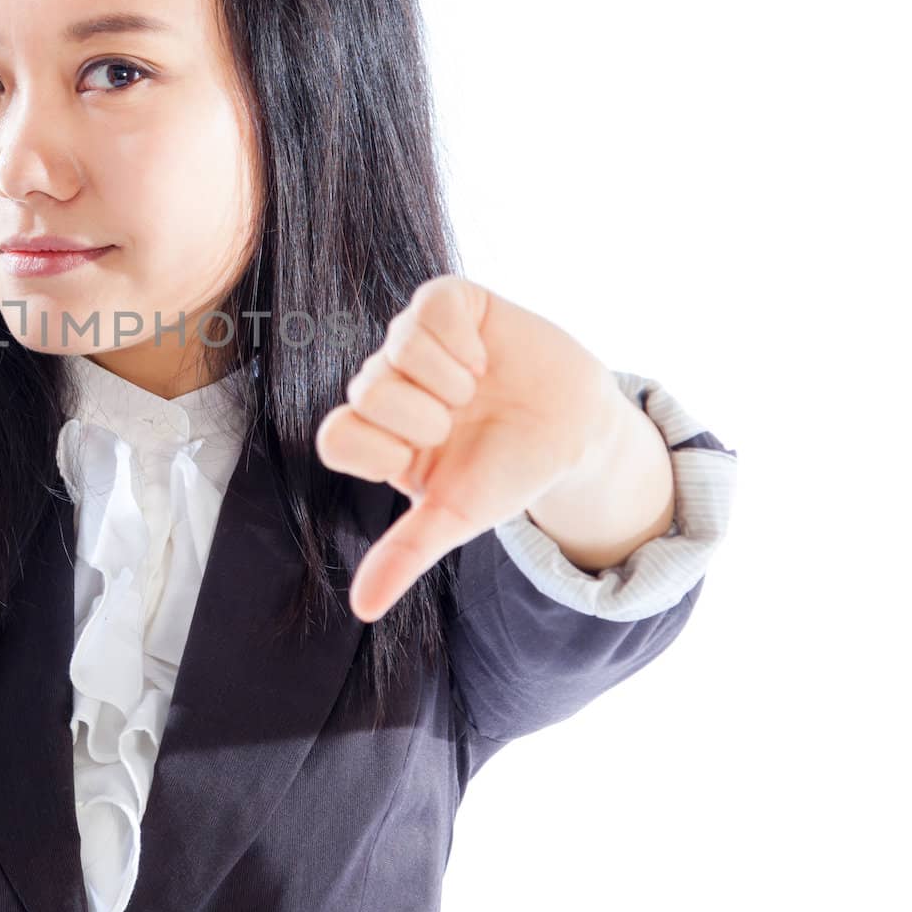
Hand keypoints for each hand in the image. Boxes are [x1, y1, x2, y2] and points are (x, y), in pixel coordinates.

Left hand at [315, 275, 617, 622]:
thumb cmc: (509, 472)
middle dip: (427, 418)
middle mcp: (387, 384)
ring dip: (451, 381)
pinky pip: (429, 307)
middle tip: (461, 423)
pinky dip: (462, 339)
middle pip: (368, 391)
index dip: (381, 449)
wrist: (575, 430)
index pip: (335, 436)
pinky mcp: (447, 303)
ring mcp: (413, 340)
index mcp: (378, 436)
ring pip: (397, 348)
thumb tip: (363, 609)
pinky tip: (484, 357)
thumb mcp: (458, 516)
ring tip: (477, 392)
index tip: (425, 458)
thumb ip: (406, 552)